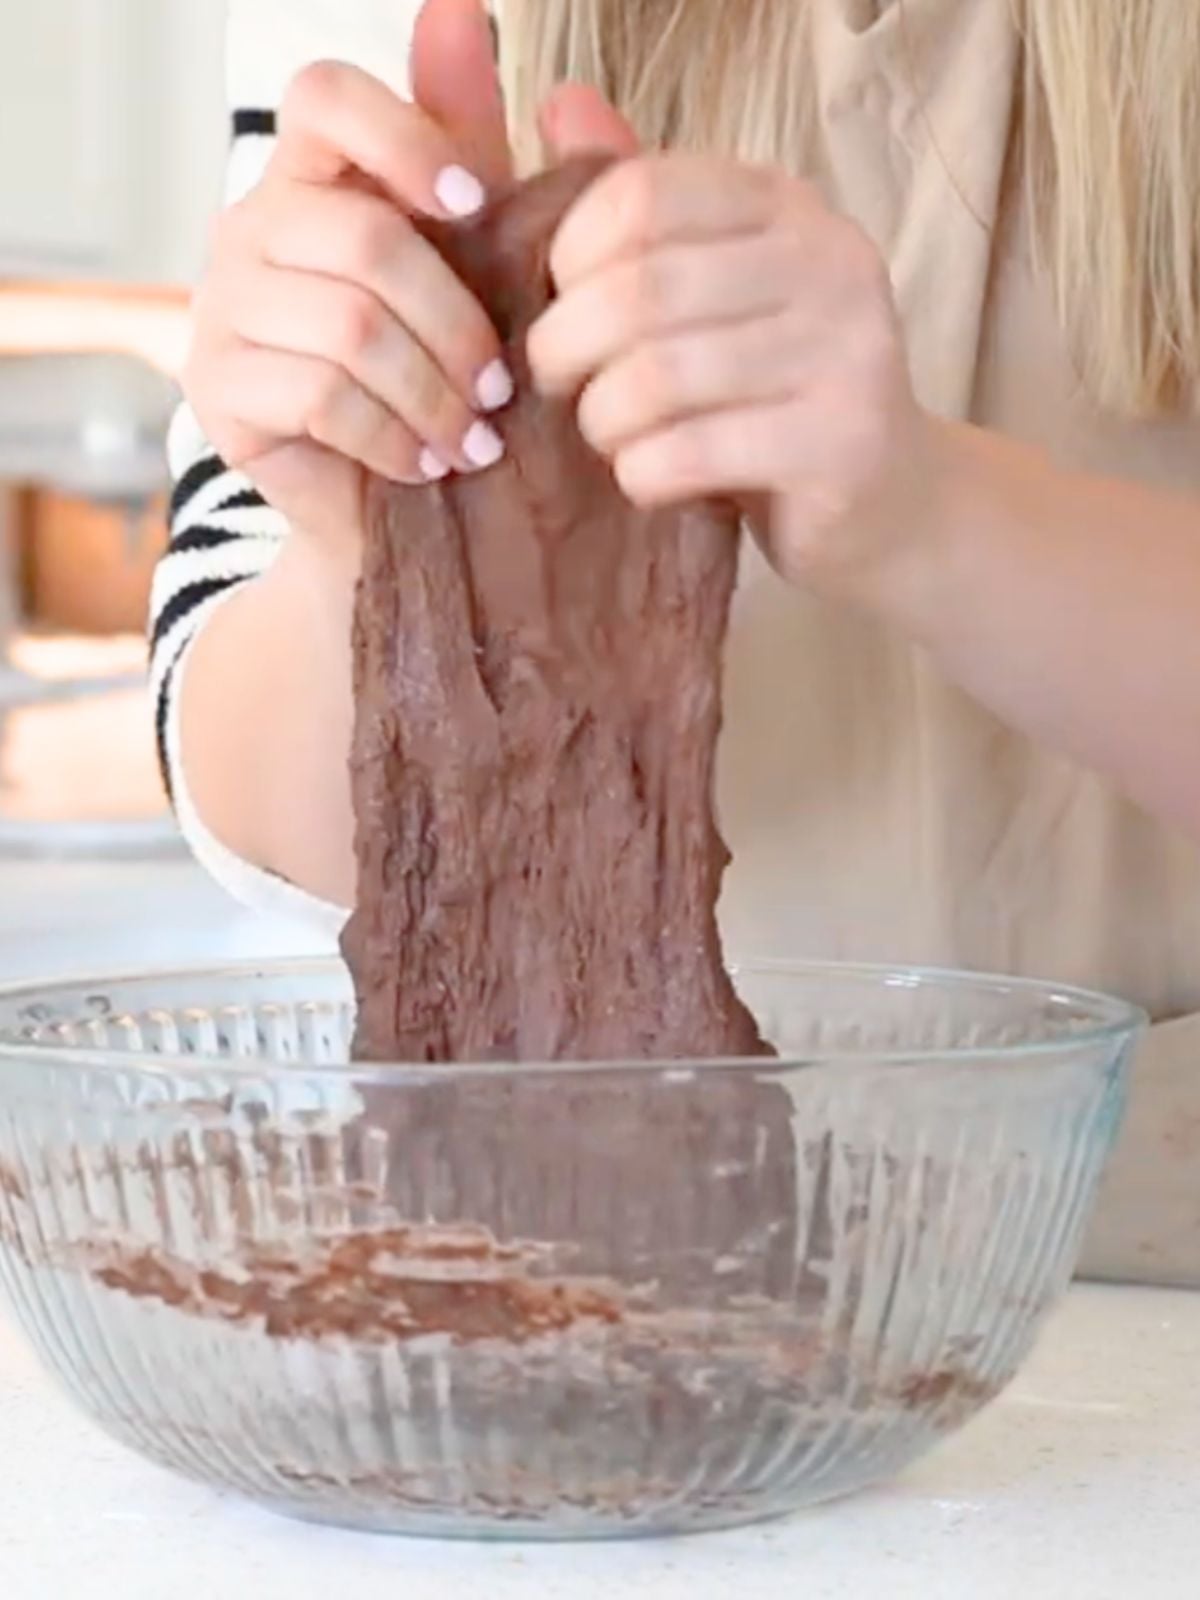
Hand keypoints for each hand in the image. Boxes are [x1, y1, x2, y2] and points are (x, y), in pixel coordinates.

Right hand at [183, 0, 512, 560]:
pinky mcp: (214, 388)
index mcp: (312, 175)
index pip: (326, 97)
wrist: (390, 506)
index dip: (405, 137)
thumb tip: (458, 7)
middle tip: (502, 389)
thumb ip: (471, 145)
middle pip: (365, 238)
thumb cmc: (440, 375)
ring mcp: (221, 306)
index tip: (475, 205)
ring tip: (472, 440)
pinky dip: (393, 438)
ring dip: (433, 394)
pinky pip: (320, 397)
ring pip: (349, 326)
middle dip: (455, 324)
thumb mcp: (475, 260)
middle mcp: (251, 224)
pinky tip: (425, 464)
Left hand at [527, 152, 936, 601]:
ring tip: (607, 435)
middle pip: (641, 289)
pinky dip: (640, 474)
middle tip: (558, 384)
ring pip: (658, 378)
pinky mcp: (840, 445)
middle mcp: (829, 262)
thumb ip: (640, 209)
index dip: (569, 254)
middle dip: (565, 347)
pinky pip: (690, 454)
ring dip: (602, 420)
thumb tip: (561, 105)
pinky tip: (646, 479)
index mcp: (786, 205)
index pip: (642, 194)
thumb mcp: (709, 286)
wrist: (886, 497)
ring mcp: (845, 354)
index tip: (558, 302)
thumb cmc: (770, 391)